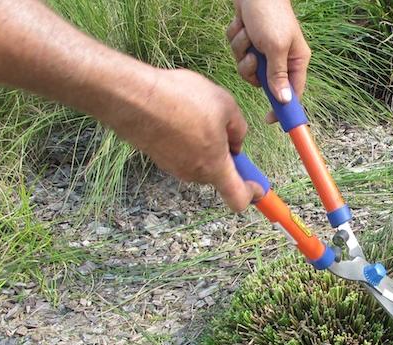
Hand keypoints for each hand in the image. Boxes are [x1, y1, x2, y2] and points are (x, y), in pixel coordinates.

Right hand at [108, 68, 261, 211]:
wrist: (133, 97)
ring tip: (199, 114)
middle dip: (227, 157)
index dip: (252, 195)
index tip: (259, 188)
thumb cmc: (181, 100)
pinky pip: (183, 153)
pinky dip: (188, 140)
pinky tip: (181, 115)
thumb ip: (239, 130)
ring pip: (200, 162)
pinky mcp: (159, 156)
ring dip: (206, 145)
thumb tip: (236, 144)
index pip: (238, 198)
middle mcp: (194, 174)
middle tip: (226, 130)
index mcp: (215, 167)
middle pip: (219, 175)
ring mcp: (173, 167)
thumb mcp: (226, 106)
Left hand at [227, 0, 310, 121]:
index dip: (282, 108)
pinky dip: (236, 40)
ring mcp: (263, 51)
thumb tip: (285, 100)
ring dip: (242, 52)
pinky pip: (237, 53)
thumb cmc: (269, 13)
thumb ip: (278, 75)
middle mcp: (280, 58)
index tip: (271, 119)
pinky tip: (242, 25)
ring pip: (246, 68)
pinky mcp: (249, 42)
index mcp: (295, 60)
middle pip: (263, 83)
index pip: (292, 93)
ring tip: (247, 33)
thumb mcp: (275, 47)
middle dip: (252, 70)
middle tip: (253, 57)